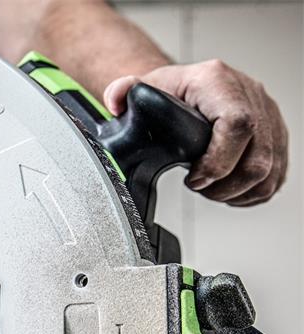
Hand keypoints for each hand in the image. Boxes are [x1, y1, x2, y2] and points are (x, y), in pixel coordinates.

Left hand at [103, 61, 287, 205]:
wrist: (190, 89)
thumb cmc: (170, 93)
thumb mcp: (145, 88)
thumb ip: (122, 92)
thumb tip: (115, 100)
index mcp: (218, 83)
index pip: (237, 124)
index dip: (218, 160)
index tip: (194, 178)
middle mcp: (251, 97)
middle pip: (258, 157)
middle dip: (225, 186)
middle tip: (200, 188)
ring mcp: (268, 117)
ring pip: (269, 171)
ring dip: (238, 193)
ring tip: (212, 190)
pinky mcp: (275, 136)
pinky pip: (276, 175)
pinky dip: (252, 193)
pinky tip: (228, 192)